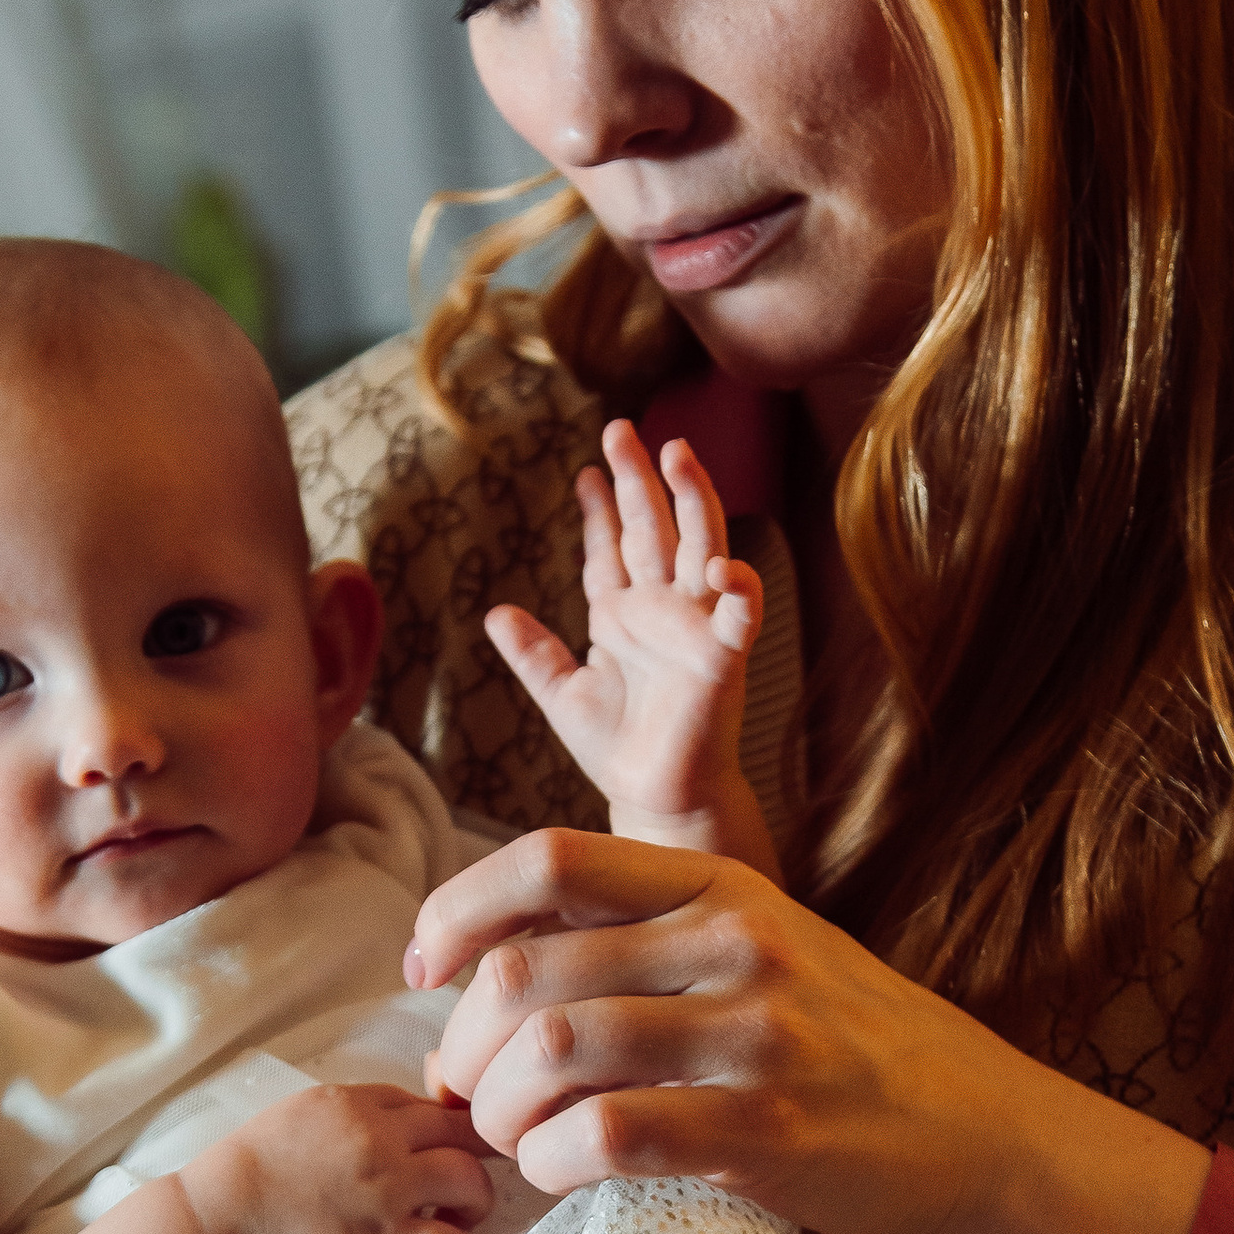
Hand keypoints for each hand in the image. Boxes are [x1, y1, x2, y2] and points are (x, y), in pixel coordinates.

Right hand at [179, 1084, 496, 1233]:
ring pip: (473, 1181)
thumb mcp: (293, 1119)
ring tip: (454, 1220)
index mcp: (352, 1104)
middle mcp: (378, 1139)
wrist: (211, 1230)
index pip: (428, 1104)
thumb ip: (346, 1118)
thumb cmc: (242, 1182)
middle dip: (475, 1158)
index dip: (443, 1132)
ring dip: (474, 1203)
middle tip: (463, 1187)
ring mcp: (386, 1191)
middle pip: (464, 1133)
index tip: (439, 1155)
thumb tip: (390, 1128)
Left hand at [404, 836, 1210, 1233]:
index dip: (456, 912)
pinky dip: (553, 1163)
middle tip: (466, 1096)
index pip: (546, 859)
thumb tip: (503, 964)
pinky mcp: (765, 1129)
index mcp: (719, 883)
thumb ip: (649, 936)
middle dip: (463, 1045)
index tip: (423, 969)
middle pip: (527, 970)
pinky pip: (610, 1136)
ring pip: (556, 1051)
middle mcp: (734, 942)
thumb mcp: (764, 948)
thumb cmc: (853, 1048)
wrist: (984, 1136)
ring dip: (501, 1111)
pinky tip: (561, 1175)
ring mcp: (753, 1035)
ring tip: (512, 1141)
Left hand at [484, 421, 772, 863]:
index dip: (600, 508)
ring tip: (677, 454)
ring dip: (691, 502)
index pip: (611, 548)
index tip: (586, 471)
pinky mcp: (722, 660)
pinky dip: (738, 588)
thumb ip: (533, 654)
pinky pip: (738, 617)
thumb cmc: (618, 751)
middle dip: (639, 480)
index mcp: (622, 615)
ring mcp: (695, 628)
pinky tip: (724, 562)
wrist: (655, 802)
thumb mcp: (562, 696)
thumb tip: (495, 612)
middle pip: (653, 528)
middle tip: (622, 431)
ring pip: (698, 547)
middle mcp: (662, 611)